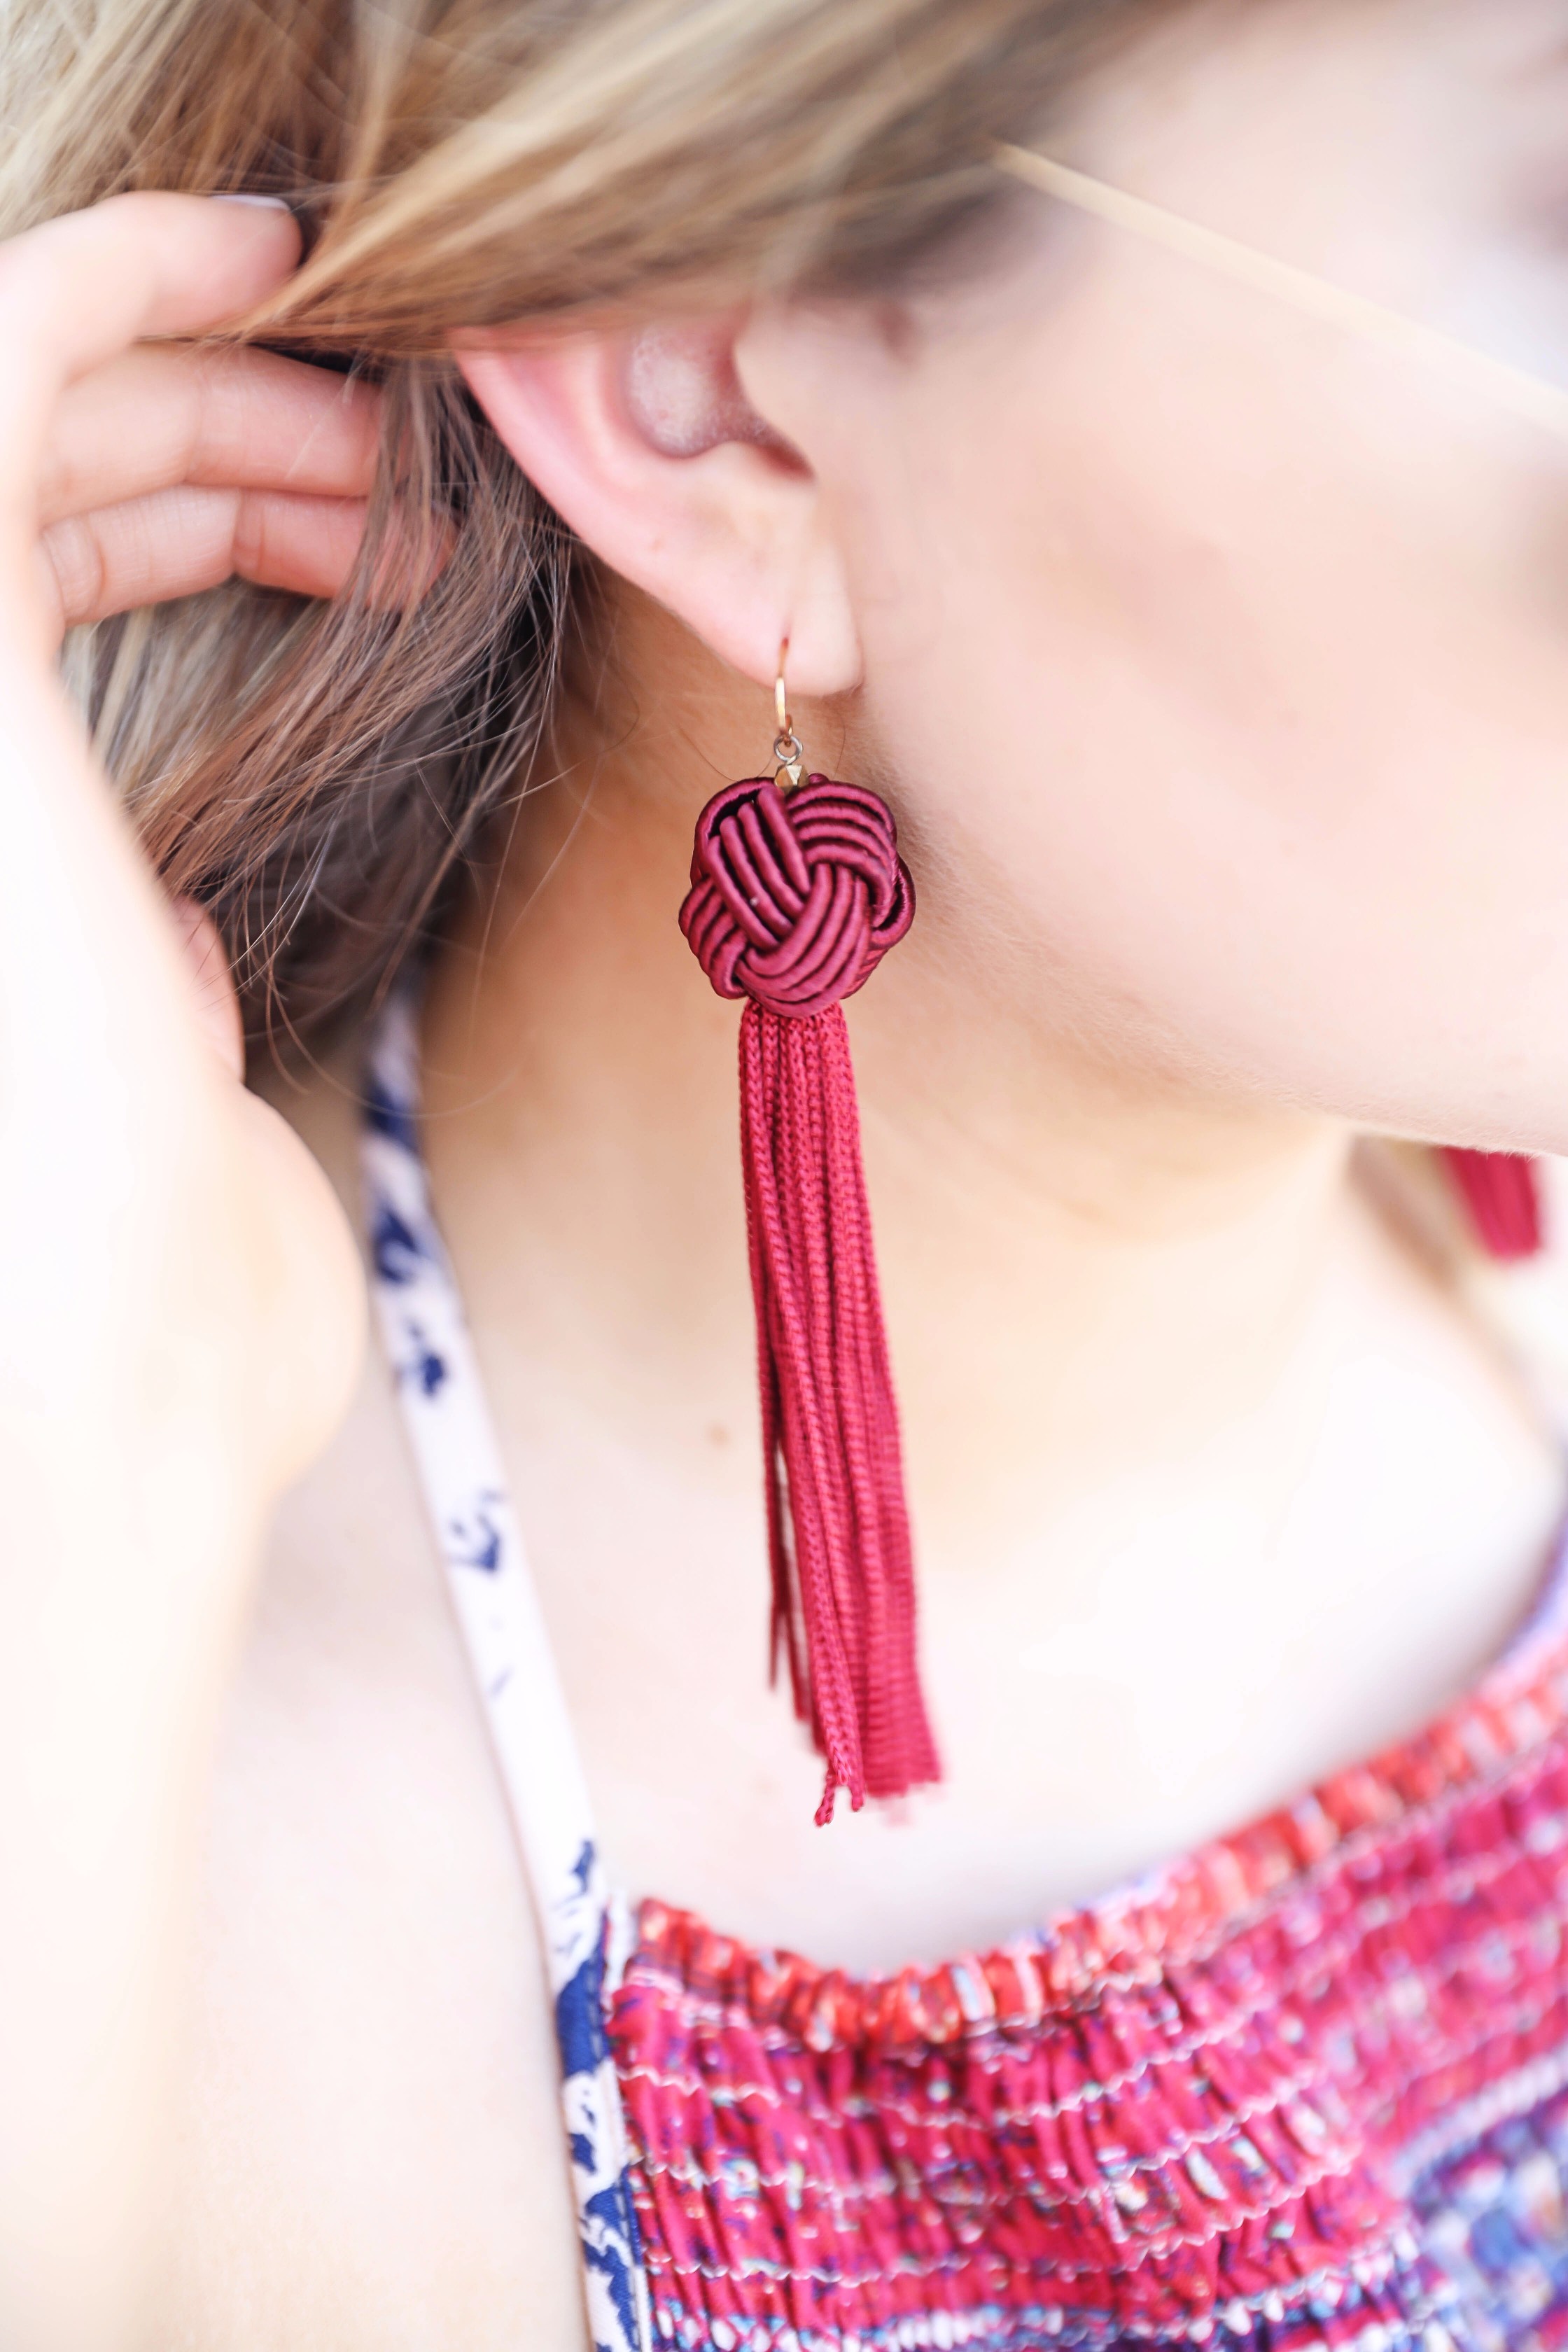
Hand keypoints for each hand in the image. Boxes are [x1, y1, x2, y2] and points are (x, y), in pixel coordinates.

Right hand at [0, 194, 372, 2349]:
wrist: (104, 1414)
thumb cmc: (163, 1334)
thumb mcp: (175, 1136)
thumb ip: (142, 1009)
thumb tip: (154, 932)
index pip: (30, 602)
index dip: (188, 520)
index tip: (365, 521)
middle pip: (32, 503)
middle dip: (222, 453)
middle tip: (397, 490)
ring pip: (15, 429)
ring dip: (204, 389)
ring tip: (382, 433)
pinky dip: (122, 276)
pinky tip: (271, 247)